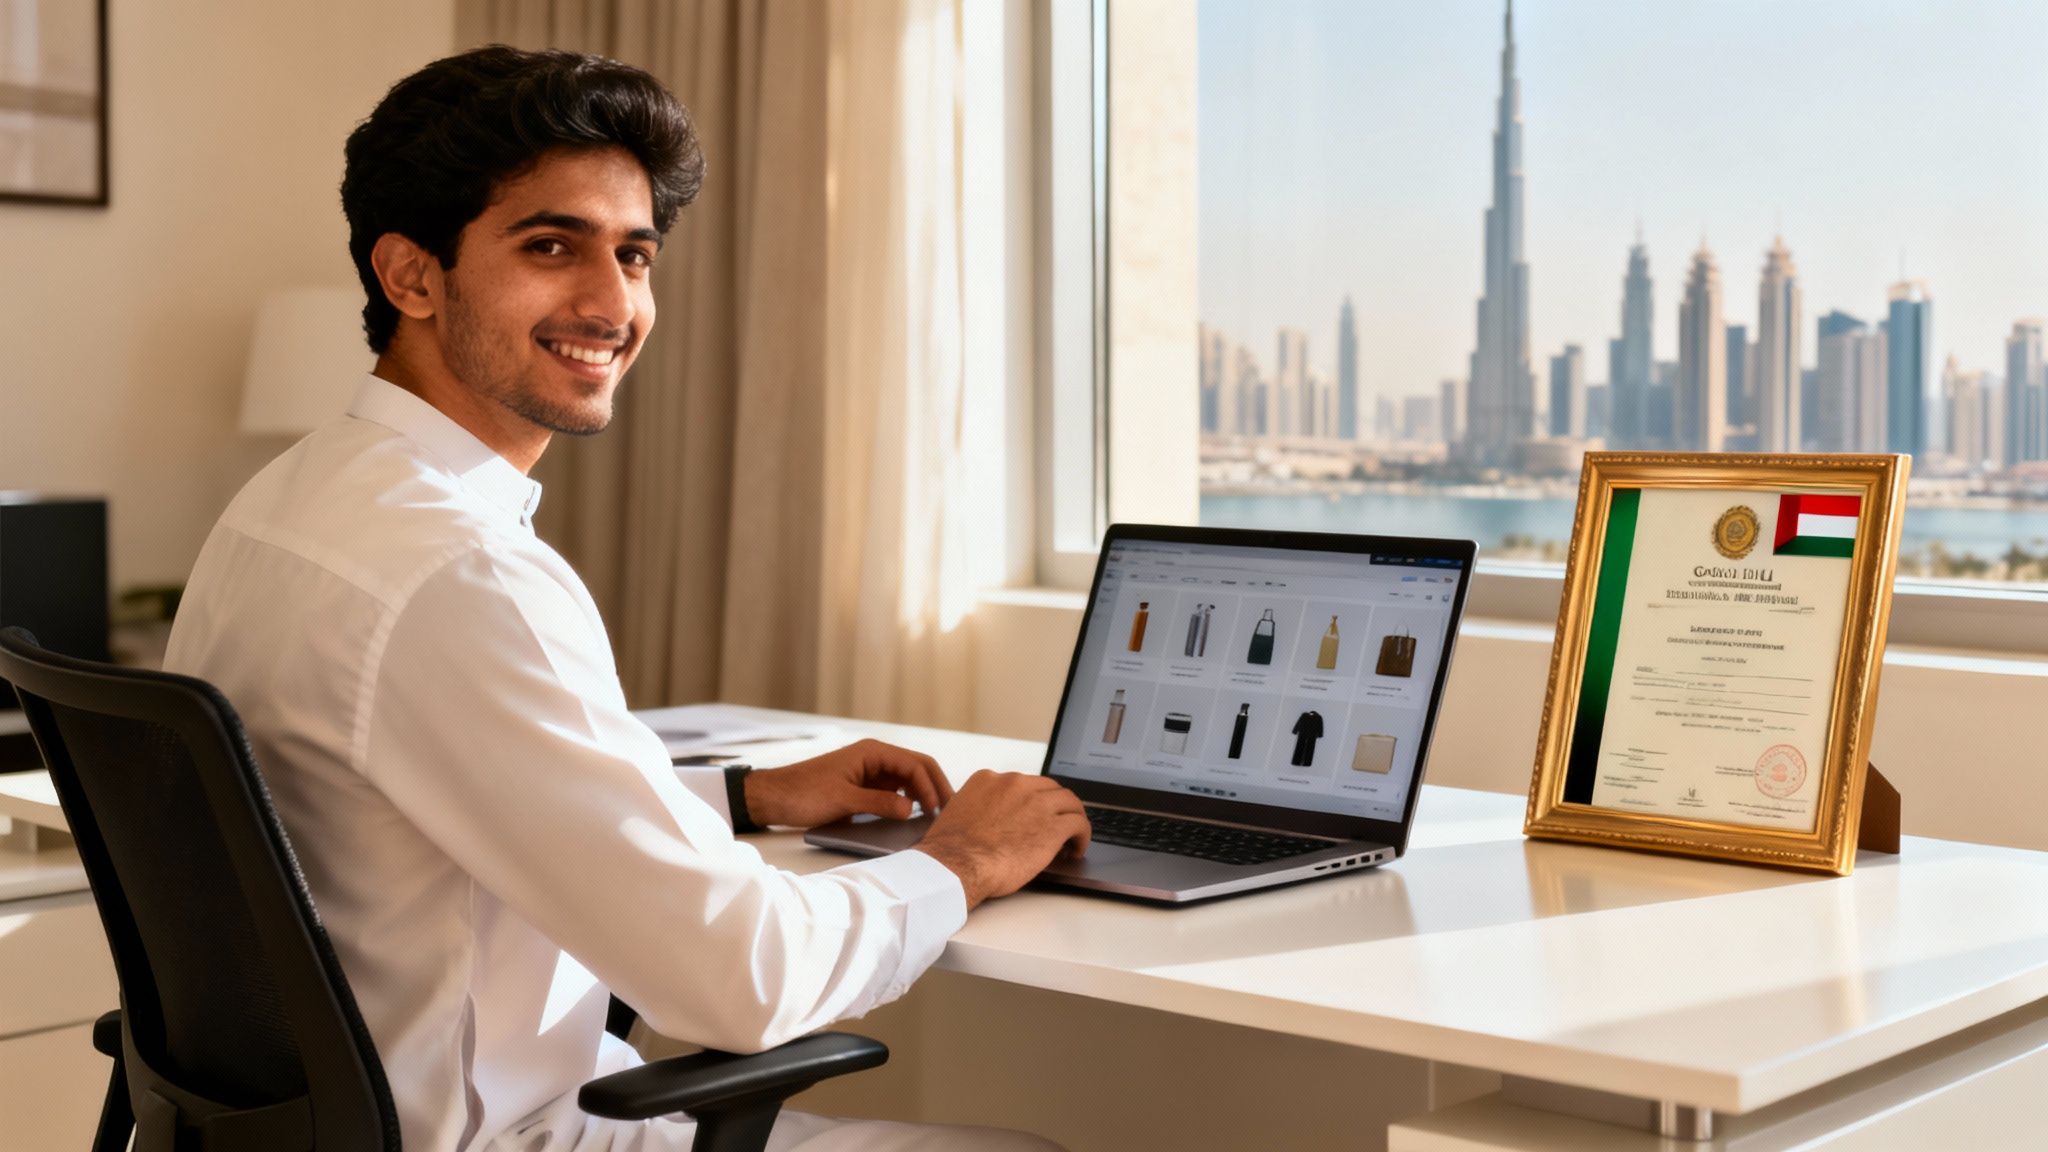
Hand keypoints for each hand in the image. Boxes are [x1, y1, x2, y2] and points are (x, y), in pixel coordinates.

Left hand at [742, 738, 953, 829]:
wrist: (772, 798)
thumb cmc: (803, 793)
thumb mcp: (843, 800)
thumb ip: (878, 803)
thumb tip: (911, 810)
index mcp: (872, 752)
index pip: (915, 764)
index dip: (931, 786)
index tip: (938, 810)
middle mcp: (874, 757)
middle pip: (917, 768)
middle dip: (935, 787)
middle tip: (951, 810)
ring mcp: (869, 771)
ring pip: (907, 780)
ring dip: (923, 794)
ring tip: (936, 815)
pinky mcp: (863, 786)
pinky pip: (893, 790)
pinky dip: (907, 801)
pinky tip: (912, 815)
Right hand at [915, 771, 1090, 909]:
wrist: (957, 865)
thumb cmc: (952, 850)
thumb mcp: (959, 815)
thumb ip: (978, 810)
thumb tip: (986, 821)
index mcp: (990, 780)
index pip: (1021, 784)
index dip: (1031, 800)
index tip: (1033, 813)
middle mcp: (1015, 785)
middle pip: (1048, 788)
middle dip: (1055, 806)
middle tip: (1057, 823)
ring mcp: (1037, 803)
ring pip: (1068, 801)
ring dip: (1072, 817)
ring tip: (1072, 835)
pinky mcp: (1053, 826)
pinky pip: (1079, 823)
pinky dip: (1082, 834)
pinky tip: (1077, 848)